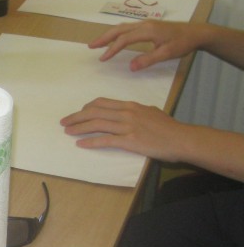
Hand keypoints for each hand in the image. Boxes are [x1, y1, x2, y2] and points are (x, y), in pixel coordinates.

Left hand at [61, 97, 186, 160]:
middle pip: (94, 112)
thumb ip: (136, 111)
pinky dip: (91, 141)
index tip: (78, 113)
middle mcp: (126, 113)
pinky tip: (81, 143)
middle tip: (64, 122)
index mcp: (130, 106)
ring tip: (67, 131)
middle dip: (76, 116)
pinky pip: (105, 140)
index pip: (102, 103)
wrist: (182, 138)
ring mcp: (127, 127)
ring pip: (96, 124)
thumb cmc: (169, 127)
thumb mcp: (151, 112)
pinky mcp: (130, 141)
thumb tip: (128, 111)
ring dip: (79, 128)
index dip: (86, 108)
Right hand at [89, 21, 200, 71]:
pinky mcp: (148, 26)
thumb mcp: (166, 54)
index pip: (124, 39)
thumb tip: (130, 67)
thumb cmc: (183, 43)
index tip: (103, 59)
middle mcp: (143, 25)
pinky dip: (117, 34)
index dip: (112, 49)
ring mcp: (145, 24)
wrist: (196, 32)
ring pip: (122, 27)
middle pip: (119, 29)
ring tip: (97, 43)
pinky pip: (128, 28)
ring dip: (109, 35)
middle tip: (90, 46)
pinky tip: (114, 39)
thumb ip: (148, 60)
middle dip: (103, 38)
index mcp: (147, 31)